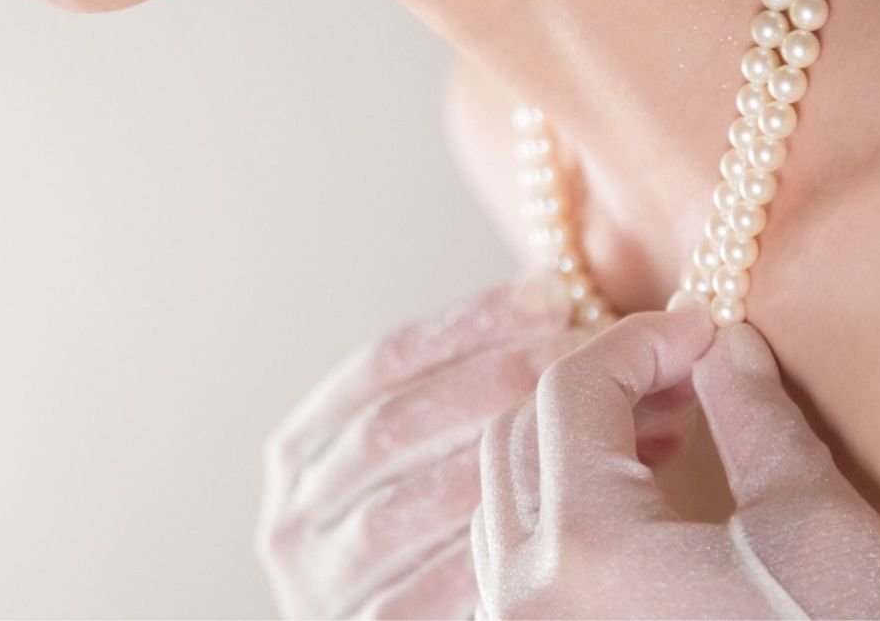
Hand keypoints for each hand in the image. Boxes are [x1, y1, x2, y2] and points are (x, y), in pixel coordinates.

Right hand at [256, 274, 589, 618]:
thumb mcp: (433, 453)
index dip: (467, 323)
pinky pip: (432, 584)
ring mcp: (321, 584)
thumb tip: (553, 296)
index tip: (549, 294)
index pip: (380, 364)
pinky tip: (562, 511)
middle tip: (578, 353)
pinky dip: (495, 547)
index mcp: (300, 451)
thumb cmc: (438, 536)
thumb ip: (469, 386)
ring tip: (586, 424)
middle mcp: (294, 515)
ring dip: (501, 459)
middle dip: (492, 380)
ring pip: (410, 504)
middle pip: (393, 426)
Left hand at [471, 308, 879, 618]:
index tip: (702, 333)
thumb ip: (758, 417)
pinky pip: (510, 555)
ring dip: (571, 446)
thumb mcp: (815, 530)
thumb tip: (725, 347)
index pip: (573, 389)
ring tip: (659, 439)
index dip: (640, 341)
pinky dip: (558, 506)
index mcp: (585, 548)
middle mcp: (524, 593)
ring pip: (505, 493)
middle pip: (518, 432)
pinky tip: (628, 511)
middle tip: (681, 384)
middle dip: (599, 388)